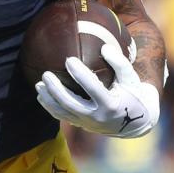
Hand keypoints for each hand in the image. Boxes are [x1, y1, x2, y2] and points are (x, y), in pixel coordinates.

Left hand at [35, 38, 159, 138]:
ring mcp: (88, 123)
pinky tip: (42, 96)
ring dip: (48, 100)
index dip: (80, 74)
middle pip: (71, 103)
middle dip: (56, 89)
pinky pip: (63, 117)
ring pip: (63, 113)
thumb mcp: (131, 78)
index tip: (68, 59)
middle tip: (45, 74)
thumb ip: (119, 63)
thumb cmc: (132, 94)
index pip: (92, 88)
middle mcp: (97, 116)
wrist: (135, 122)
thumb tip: (104, 47)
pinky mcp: (82, 125)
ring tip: (38, 85)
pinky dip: (51, 108)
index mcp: (110, 104)